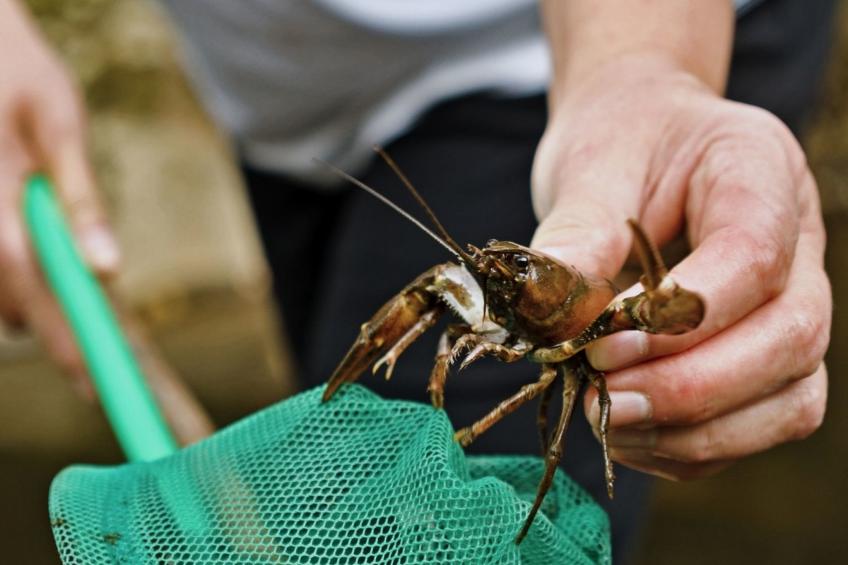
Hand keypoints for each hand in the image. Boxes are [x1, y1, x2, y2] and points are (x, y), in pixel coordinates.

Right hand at [0, 0, 118, 398]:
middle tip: (92, 314)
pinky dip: (12, 271)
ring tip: (53, 243)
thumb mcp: (58, 124)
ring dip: (29, 294)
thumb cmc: (14, 69)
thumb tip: (107, 267)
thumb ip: (80, 198)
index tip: (97, 385)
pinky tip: (28, 236)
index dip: (67, 343)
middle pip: (10, 304)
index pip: (34, 292)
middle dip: (53, 318)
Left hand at [531, 54, 829, 479]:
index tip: (600, 346)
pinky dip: (689, 446)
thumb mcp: (591, 164)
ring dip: (696, 431)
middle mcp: (799, 247)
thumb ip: (578, 234)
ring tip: (608, 419)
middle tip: (603, 399)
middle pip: (792, 339)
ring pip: (789, 400)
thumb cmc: (621, 141)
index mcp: (760, 173)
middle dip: (693, 388)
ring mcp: (790, 309)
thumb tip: (548, 318)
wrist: (642, 140)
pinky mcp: (763, 359)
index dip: (681, 319)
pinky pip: (752, 427)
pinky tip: (624, 429)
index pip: (753, 257)